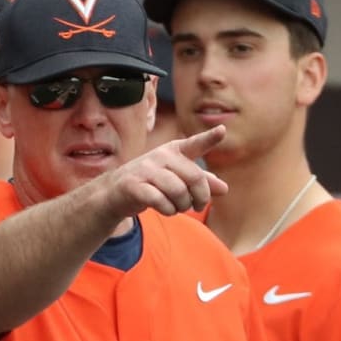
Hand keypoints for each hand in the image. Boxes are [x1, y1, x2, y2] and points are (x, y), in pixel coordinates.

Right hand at [102, 125, 227, 219]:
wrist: (116, 192)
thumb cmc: (152, 183)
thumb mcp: (177, 179)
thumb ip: (201, 183)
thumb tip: (225, 188)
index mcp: (174, 151)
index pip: (194, 144)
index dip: (209, 138)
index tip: (222, 130)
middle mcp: (161, 156)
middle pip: (194, 177)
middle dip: (201, 197)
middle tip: (197, 205)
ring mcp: (146, 170)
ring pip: (178, 191)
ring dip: (182, 205)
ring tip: (177, 207)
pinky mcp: (134, 186)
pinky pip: (161, 201)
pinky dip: (168, 210)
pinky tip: (166, 209)